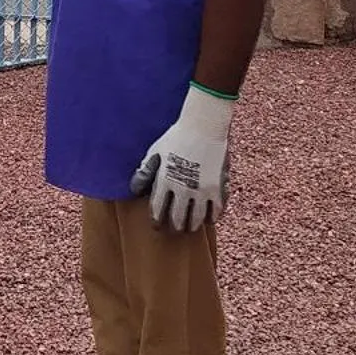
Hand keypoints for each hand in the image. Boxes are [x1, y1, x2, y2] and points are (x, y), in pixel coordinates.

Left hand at [129, 84, 233, 231]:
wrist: (204, 125)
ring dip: (192, 226)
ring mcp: (203, 190)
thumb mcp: (155, 152)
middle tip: (174, 229)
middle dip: (175, 227)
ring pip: (197, 219)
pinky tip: (208, 217)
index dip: (156, 222)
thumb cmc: (176, 136)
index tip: (157, 226)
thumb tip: (136, 191)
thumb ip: (145, 172)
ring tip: (190, 227)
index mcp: (165, 180)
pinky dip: (212, 217)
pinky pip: (217, 211)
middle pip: (178, 219)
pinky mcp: (219, 187)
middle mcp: (184, 189)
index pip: (158, 210)